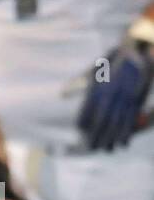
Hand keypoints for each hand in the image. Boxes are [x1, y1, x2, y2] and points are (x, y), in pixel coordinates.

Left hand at [80, 32, 153, 151]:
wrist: (137, 50)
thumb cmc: (114, 63)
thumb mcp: (95, 71)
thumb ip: (79, 84)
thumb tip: (62, 94)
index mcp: (97, 89)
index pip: (87, 111)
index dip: (84, 123)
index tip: (80, 132)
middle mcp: (110, 95)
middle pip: (101, 121)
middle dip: (97, 136)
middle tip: (92, 148)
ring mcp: (124, 98)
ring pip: (117, 124)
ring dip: (111, 138)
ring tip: (107, 149)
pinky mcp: (137, 100)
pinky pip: (131, 120)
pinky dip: (127, 133)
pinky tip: (123, 143)